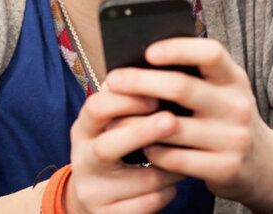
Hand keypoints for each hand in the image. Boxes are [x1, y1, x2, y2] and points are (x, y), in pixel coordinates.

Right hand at [67, 89, 186, 213]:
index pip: (96, 108)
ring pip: (140, 180)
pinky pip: (148, 204)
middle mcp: (83, 161)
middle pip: (108, 146)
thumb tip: (157, 72)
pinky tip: (174, 181)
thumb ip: (124, 102)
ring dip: (170, 166)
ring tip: (188, 153)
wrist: (90, 199)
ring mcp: (93, 192)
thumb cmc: (110, 149)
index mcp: (83, 130)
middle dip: (142, 132)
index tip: (153, 96)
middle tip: (172, 121)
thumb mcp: (107, 125)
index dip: (125, 101)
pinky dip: (168, 191)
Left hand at [103, 38, 272, 211]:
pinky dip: (154, 151)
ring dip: (138, 122)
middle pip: (182, 87)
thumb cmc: (227, 119)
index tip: (148, 51)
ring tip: (116, 118)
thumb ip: (194, 77)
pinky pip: (176, 159)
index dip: (178, 48)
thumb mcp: (222, 93)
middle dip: (141, 82)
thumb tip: (139, 62)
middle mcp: (238, 105)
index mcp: (235, 79)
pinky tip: (143, 146)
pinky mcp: (225, 168)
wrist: (264, 166)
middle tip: (113, 80)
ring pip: (173, 127)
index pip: (211, 53)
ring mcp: (233, 138)